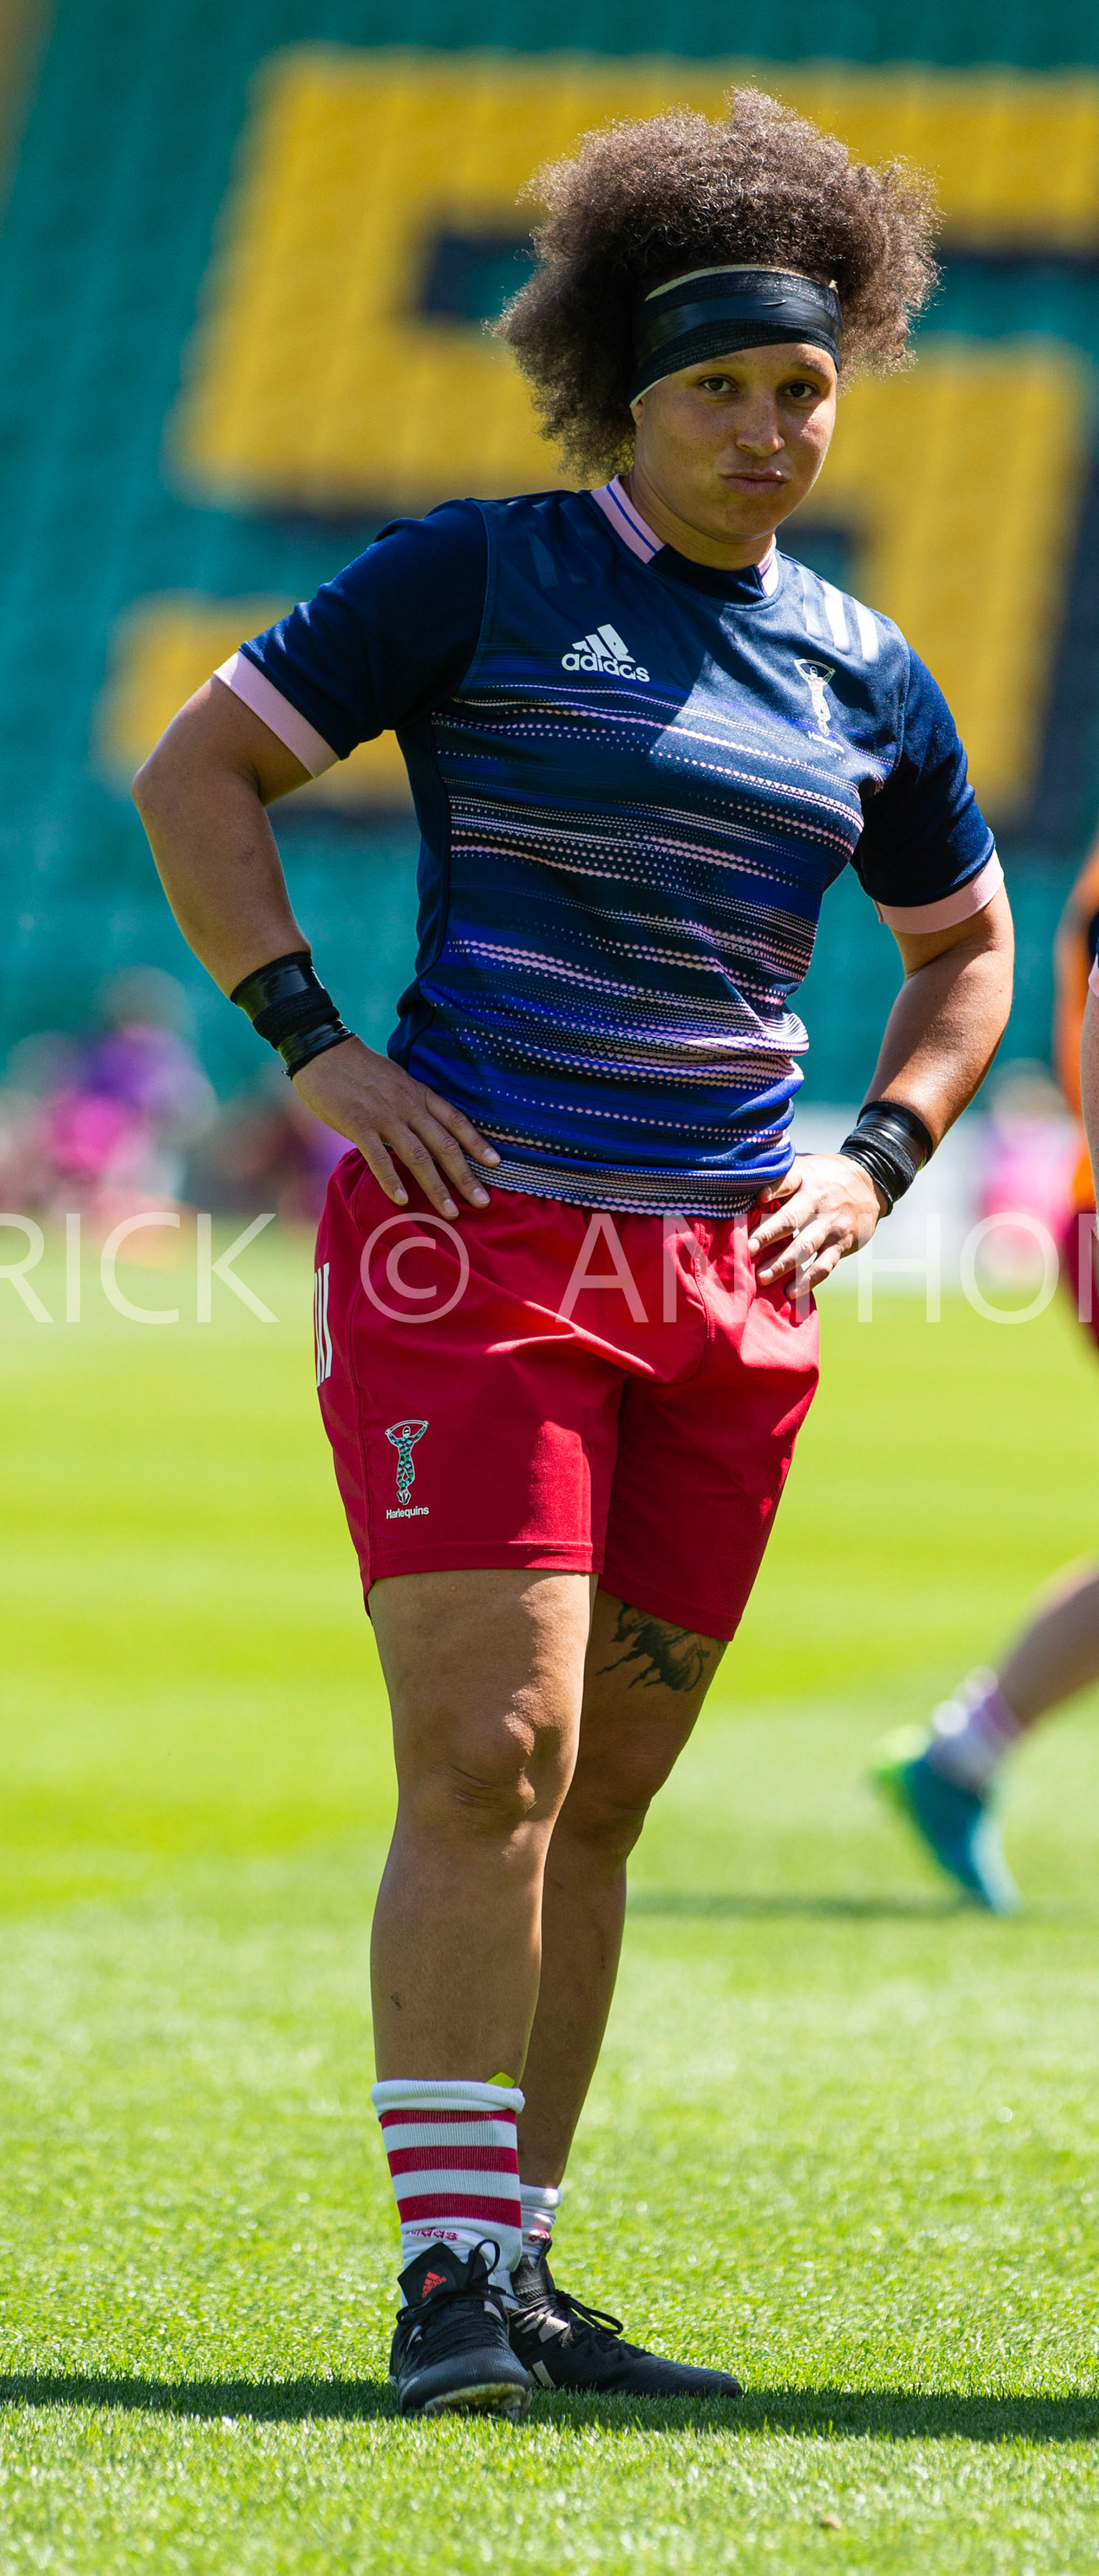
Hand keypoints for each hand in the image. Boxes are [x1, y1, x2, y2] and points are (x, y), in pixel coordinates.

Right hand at [292, 1036, 499, 1218]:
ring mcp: (384, 1116)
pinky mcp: (358, 1125)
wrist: (324, 1051)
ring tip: (450, 1212)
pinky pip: (378, 1157)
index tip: (497, 1163)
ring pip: (418, 1156)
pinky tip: (402, 1200)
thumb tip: (424, 1127)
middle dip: (466, 1176)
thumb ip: (412, 1103)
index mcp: (419, 1094)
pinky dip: (391, 1179)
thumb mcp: (396, 1080)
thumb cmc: (358, 1068)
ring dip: (436, 1186)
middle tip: (483, 1202)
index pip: (455, 1121)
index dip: (477, 1143)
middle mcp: (408, 1106)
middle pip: (444, 1144)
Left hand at [747, 1152, 885, 1290]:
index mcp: (805, 1178)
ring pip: (805, 1246)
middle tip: (748, 1250)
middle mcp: (818, 1201)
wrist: (870, 1181)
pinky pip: (824, 1265)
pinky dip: (808, 1281)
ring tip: (762, 1277)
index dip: (772, 1189)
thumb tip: (740, 1185)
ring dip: (783, 1263)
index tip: (757, 1199)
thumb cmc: (823, 1176)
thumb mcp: (805, 1165)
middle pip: (791, 1219)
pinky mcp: (842, 1243)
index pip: (787, 1181)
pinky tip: (792, 1292)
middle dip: (768, 1235)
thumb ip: (779, 1175)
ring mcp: (831, 1224)